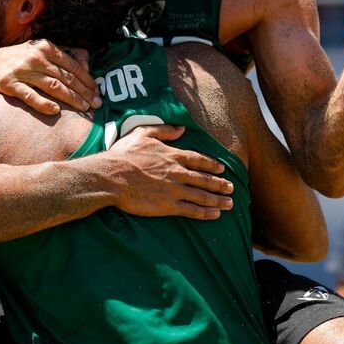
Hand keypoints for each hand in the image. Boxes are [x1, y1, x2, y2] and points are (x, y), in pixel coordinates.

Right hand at [0, 40, 100, 113]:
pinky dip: (43, 104)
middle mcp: (35, 57)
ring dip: (71, 99)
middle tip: (97, 104)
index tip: (98, 91)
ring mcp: (22, 70)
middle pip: (66, 77)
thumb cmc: (23, 60)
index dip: (87, 80)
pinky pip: (30, 96)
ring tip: (84, 108)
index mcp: (45, 47)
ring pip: (53, 86)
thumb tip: (88, 63)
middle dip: (84, 91)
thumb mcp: (41, 51)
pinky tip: (56, 111)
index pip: (72, 65)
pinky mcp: (9, 84)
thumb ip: (63, 55)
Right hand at [106, 124, 233, 219]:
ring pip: (202, 195)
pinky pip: (192, 210)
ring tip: (230, 203)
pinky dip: (205, 213)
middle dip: (220, 184)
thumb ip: (164, 130)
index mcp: (172, 155)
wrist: (111, 177)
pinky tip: (215, 214)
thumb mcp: (143, 134)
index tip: (222, 168)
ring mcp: (174, 190)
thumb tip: (182, 128)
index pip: (198, 159)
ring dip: (218, 200)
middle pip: (205, 179)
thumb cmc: (124, 155)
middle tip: (232, 188)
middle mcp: (177, 172)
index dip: (212, 164)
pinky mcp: (168, 205)